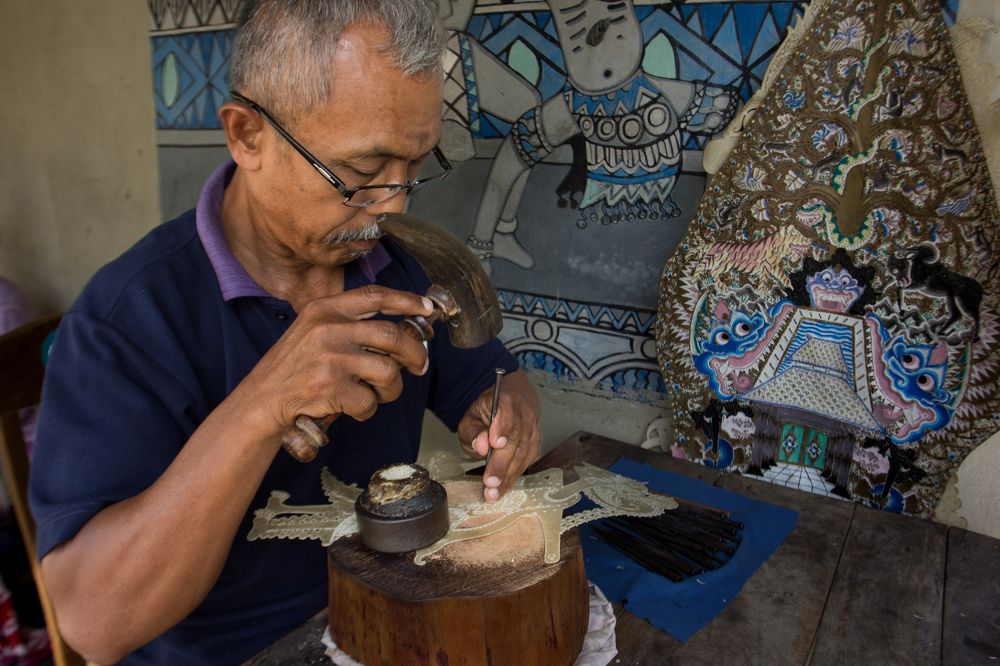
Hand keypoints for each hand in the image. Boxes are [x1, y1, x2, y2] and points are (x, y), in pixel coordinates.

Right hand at [237, 285, 432, 441]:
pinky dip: (367, 410)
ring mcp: (329, 358)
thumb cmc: (293, 369)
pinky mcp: (330, 388)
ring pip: (388, 371)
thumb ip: (348, 324)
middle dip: (415, 353)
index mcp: (324, 309)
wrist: (261, 401)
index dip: (406, 300)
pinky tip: (353, 408)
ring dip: (392, 389)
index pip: (375, 295)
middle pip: (392, 335)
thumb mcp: (312, 331)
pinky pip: (369, 401)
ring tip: (379, 394)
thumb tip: (400, 329)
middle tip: (419, 366)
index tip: (427, 307)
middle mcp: (328, 328)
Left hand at [457, 370, 539, 501]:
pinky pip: (526, 462)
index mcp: (505, 399)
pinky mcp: (535, 443)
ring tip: (493, 493)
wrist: (512, 405)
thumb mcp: (471, 418)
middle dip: (501, 463)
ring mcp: (532, 429)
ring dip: (507, 476)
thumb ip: (474, 432)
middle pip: (515, 439)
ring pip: (522, 453)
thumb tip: (481, 446)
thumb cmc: (487, 414)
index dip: (502, 426)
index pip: (506, 410)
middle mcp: (523, 413)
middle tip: (490, 483)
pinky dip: (513, 477)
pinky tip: (502, 489)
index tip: (495, 443)